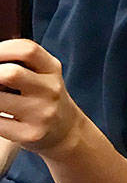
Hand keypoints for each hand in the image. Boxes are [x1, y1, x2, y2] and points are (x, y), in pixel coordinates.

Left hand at [0, 40, 87, 157]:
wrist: (65, 130)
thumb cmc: (44, 98)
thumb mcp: (42, 75)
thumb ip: (20, 62)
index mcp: (52, 69)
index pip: (27, 50)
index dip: (2, 49)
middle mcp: (50, 90)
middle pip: (11, 74)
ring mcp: (42, 113)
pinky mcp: (30, 134)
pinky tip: (0, 114)